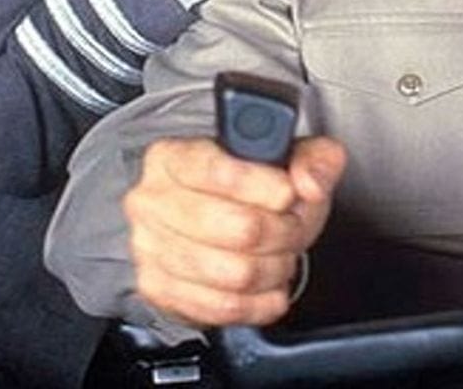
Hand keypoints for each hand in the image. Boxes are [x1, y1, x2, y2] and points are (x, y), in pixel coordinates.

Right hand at [124, 136, 344, 326]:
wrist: (221, 229)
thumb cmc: (251, 193)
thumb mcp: (290, 162)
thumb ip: (313, 158)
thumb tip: (308, 182)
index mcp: (173, 157)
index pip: (215, 171)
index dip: (260, 186)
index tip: (287, 194)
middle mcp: (152, 201)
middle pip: (237, 228)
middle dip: (281, 232)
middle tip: (292, 227)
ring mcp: (149, 248)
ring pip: (235, 273)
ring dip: (274, 268)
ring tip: (280, 255)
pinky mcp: (159, 290)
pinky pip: (222, 306)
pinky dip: (259, 302)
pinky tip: (268, 285)